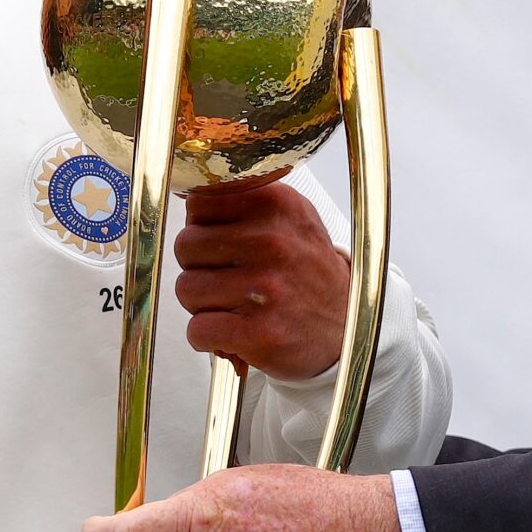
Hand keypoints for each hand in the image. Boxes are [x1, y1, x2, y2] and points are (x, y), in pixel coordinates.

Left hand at [174, 178, 349, 381]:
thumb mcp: (291, 218)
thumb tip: (186, 193)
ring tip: (232, 307)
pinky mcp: (259, 332)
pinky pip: (197, 330)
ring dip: (202, 304)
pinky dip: (206, 338)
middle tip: (227, 280)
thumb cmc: (307, 273)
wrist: (346, 328)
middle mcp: (272, 242)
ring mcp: (265, 288)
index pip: (199, 203)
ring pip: (186, 289)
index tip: (221, 243)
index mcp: (277, 205)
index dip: (201, 226)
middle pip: (185, 246)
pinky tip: (229, 334)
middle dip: (198, 267)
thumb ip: (243, 199)